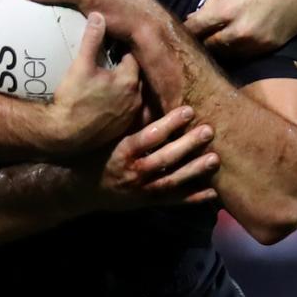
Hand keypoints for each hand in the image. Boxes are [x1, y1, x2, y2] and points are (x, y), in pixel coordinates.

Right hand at [46, 12, 141, 153]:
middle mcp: (136, 99)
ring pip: (133, 93)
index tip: (111, 47)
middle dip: (125, 68)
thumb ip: (91, 39)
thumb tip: (98, 15)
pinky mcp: (123, 129)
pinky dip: (121, 103)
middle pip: (135, 75)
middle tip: (109, 63)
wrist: (64, 135)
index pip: (132, 56)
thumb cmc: (73, 100)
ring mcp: (130, 116)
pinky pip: (127, 110)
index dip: (121, 50)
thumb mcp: (81, 65)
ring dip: (124, 86)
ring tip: (107, 81)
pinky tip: (106, 101)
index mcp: (129, 80)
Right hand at [89, 106, 218, 210]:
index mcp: (122, 151)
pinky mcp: (147, 202)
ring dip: (194, 170)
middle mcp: (133, 172)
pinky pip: (173, 200)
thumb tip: (152, 94)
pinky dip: (193, 198)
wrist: (81, 189)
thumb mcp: (109, 135)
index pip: (149, 136)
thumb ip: (132, 120)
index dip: (169, 124)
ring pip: (171, 180)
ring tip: (215, 159)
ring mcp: (141, 190)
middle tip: (209, 131)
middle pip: (164, 158)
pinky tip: (213, 191)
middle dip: (188, 145)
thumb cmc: (96, 154)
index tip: (189, 110)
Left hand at [184, 0, 296, 55]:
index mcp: (225, 11)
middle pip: (210, 47)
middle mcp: (239, 31)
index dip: (187, 31)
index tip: (183, 31)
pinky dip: (239, 50)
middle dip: (202, 42)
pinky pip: (247, 54)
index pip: (196, 30)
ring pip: (229, 54)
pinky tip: (236, 41)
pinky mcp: (270, 47)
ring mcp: (256, 42)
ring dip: (220, 48)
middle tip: (199, 38)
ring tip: (216, 41)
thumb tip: (196, 17)